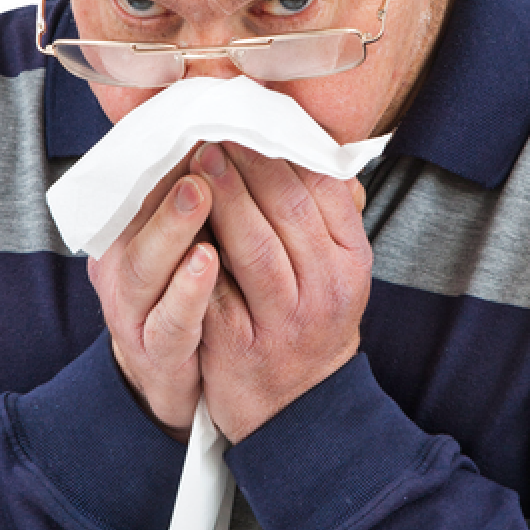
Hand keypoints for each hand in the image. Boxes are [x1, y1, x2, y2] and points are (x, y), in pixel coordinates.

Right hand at [87, 153, 219, 440]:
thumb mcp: (188, 241)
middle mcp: (123, 266)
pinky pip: (169, 321)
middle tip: (202, 149)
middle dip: (171, 179)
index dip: (173, 152)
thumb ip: (206, 197)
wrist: (175, 383)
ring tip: (201, 194)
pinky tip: (209, 263)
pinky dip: (186, 291)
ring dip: (173, 227)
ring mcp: (133, 311)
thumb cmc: (188, 297)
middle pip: (138, 218)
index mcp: (131, 232)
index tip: (207, 116)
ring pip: (145, 267)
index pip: (144, 184)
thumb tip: (246, 133)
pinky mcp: (154, 351)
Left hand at [189, 142, 372, 442]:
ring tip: (198, 162)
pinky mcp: (240, 345)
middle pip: (289, 211)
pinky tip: (179, 221)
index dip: (286, 151)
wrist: (299, 409)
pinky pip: (216, 291)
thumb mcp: (337, 270)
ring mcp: (284, 320)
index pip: (324, 191)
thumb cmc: (311, 322)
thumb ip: (330, 214)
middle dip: (249, 165)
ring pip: (254, 247)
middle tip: (216, 130)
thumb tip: (315, 146)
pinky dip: (196, 254)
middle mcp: (325, 290)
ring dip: (224, 199)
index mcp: (350, 262)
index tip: (255, 120)